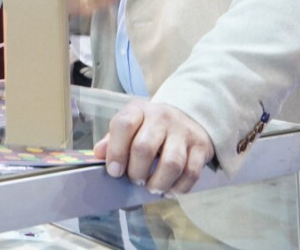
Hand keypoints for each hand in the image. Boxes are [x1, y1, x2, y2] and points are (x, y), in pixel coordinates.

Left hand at [94, 101, 214, 196]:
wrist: (186, 117)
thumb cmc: (149, 126)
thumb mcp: (130, 125)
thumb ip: (112, 139)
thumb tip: (98, 154)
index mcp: (139, 110)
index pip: (124, 125)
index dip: (116, 151)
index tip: (114, 171)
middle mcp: (162, 118)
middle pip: (145, 148)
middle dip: (136, 171)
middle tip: (135, 180)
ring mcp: (184, 132)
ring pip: (172, 164)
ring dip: (158, 182)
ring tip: (151, 187)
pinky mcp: (201, 147)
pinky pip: (191, 173)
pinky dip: (178, 188)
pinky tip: (169, 190)